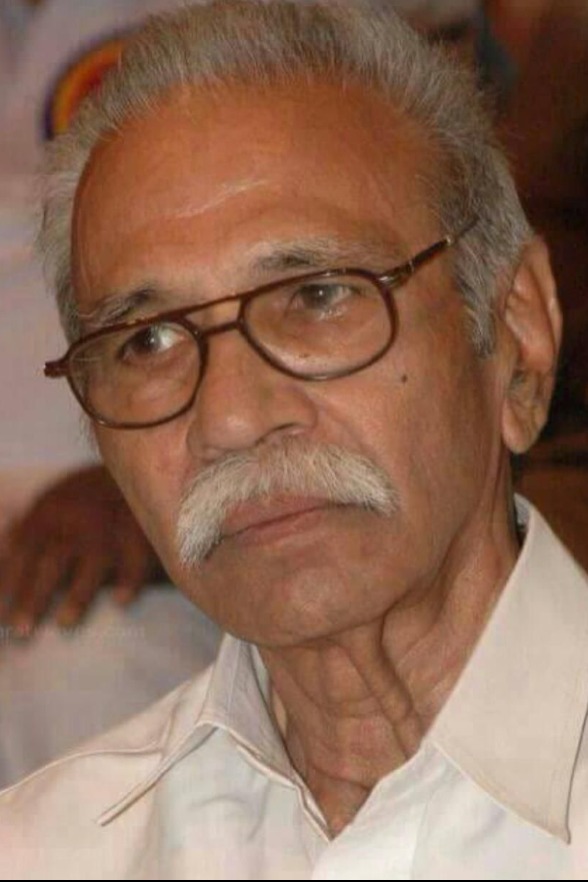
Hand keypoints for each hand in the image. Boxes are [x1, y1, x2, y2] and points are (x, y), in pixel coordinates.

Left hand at [0, 465, 162, 633]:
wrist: (138, 462)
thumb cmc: (89, 491)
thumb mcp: (53, 500)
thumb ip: (28, 527)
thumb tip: (1, 552)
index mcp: (50, 513)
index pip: (23, 552)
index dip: (8, 583)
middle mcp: (77, 521)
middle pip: (52, 562)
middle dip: (33, 597)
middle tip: (20, 629)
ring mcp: (110, 528)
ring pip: (91, 563)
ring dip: (77, 594)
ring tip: (63, 622)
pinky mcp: (141, 532)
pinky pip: (137, 558)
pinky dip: (130, 579)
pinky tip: (121, 600)